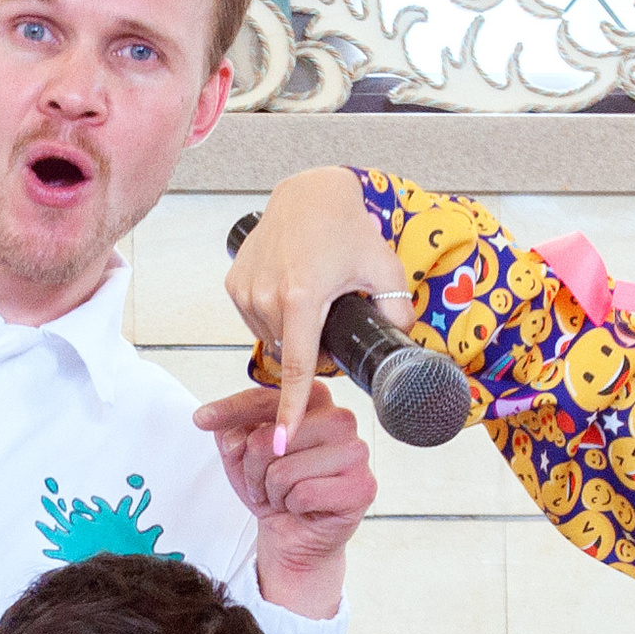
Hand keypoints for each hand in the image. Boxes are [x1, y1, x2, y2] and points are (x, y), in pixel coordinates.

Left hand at [192, 382, 376, 617]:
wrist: (294, 535)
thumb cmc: (274, 490)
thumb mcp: (241, 459)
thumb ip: (232, 435)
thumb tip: (230, 435)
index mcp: (315, 402)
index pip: (266, 399)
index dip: (230, 411)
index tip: (201, 419)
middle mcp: (341, 419)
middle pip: (269, 440)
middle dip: (254, 471)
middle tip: (265, 485)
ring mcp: (356, 451)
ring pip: (284, 470)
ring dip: (273, 492)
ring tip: (285, 496)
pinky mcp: (361, 486)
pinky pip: (304, 494)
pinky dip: (292, 507)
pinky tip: (302, 508)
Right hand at [223, 164, 415, 446]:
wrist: (308, 194)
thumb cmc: (345, 227)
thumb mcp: (383, 267)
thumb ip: (395, 309)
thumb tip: (399, 340)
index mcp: (303, 297)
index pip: (297, 367)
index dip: (291, 408)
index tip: (282, 440)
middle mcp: (268, 296)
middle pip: (289, 351)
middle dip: (310, 347)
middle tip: (331, 314)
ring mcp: (247, 291)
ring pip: (271, 337)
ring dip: (291, 330)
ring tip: (309, 293)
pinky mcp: (235, 284)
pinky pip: (255, 318)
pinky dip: (272, 314)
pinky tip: (289, 287)